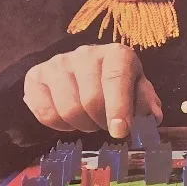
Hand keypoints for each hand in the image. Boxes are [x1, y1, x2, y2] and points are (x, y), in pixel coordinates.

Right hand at [22, 43, 162, 137]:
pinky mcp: (35, 76)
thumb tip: (150, 117)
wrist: (86, 70)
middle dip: (101, 122)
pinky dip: (59, 125)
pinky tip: (69, 118)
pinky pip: (45, 113)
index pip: (115, 80)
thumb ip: (146, 103)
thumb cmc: (118, 83)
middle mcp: (85, 54)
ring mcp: (57, 63)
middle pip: (90, 101)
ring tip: (89, 119)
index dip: (118, 109)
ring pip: (67, 110)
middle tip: (105, 124)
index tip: (120, 131)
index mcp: (116, 54)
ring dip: (82, 125)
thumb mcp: (138, 90)